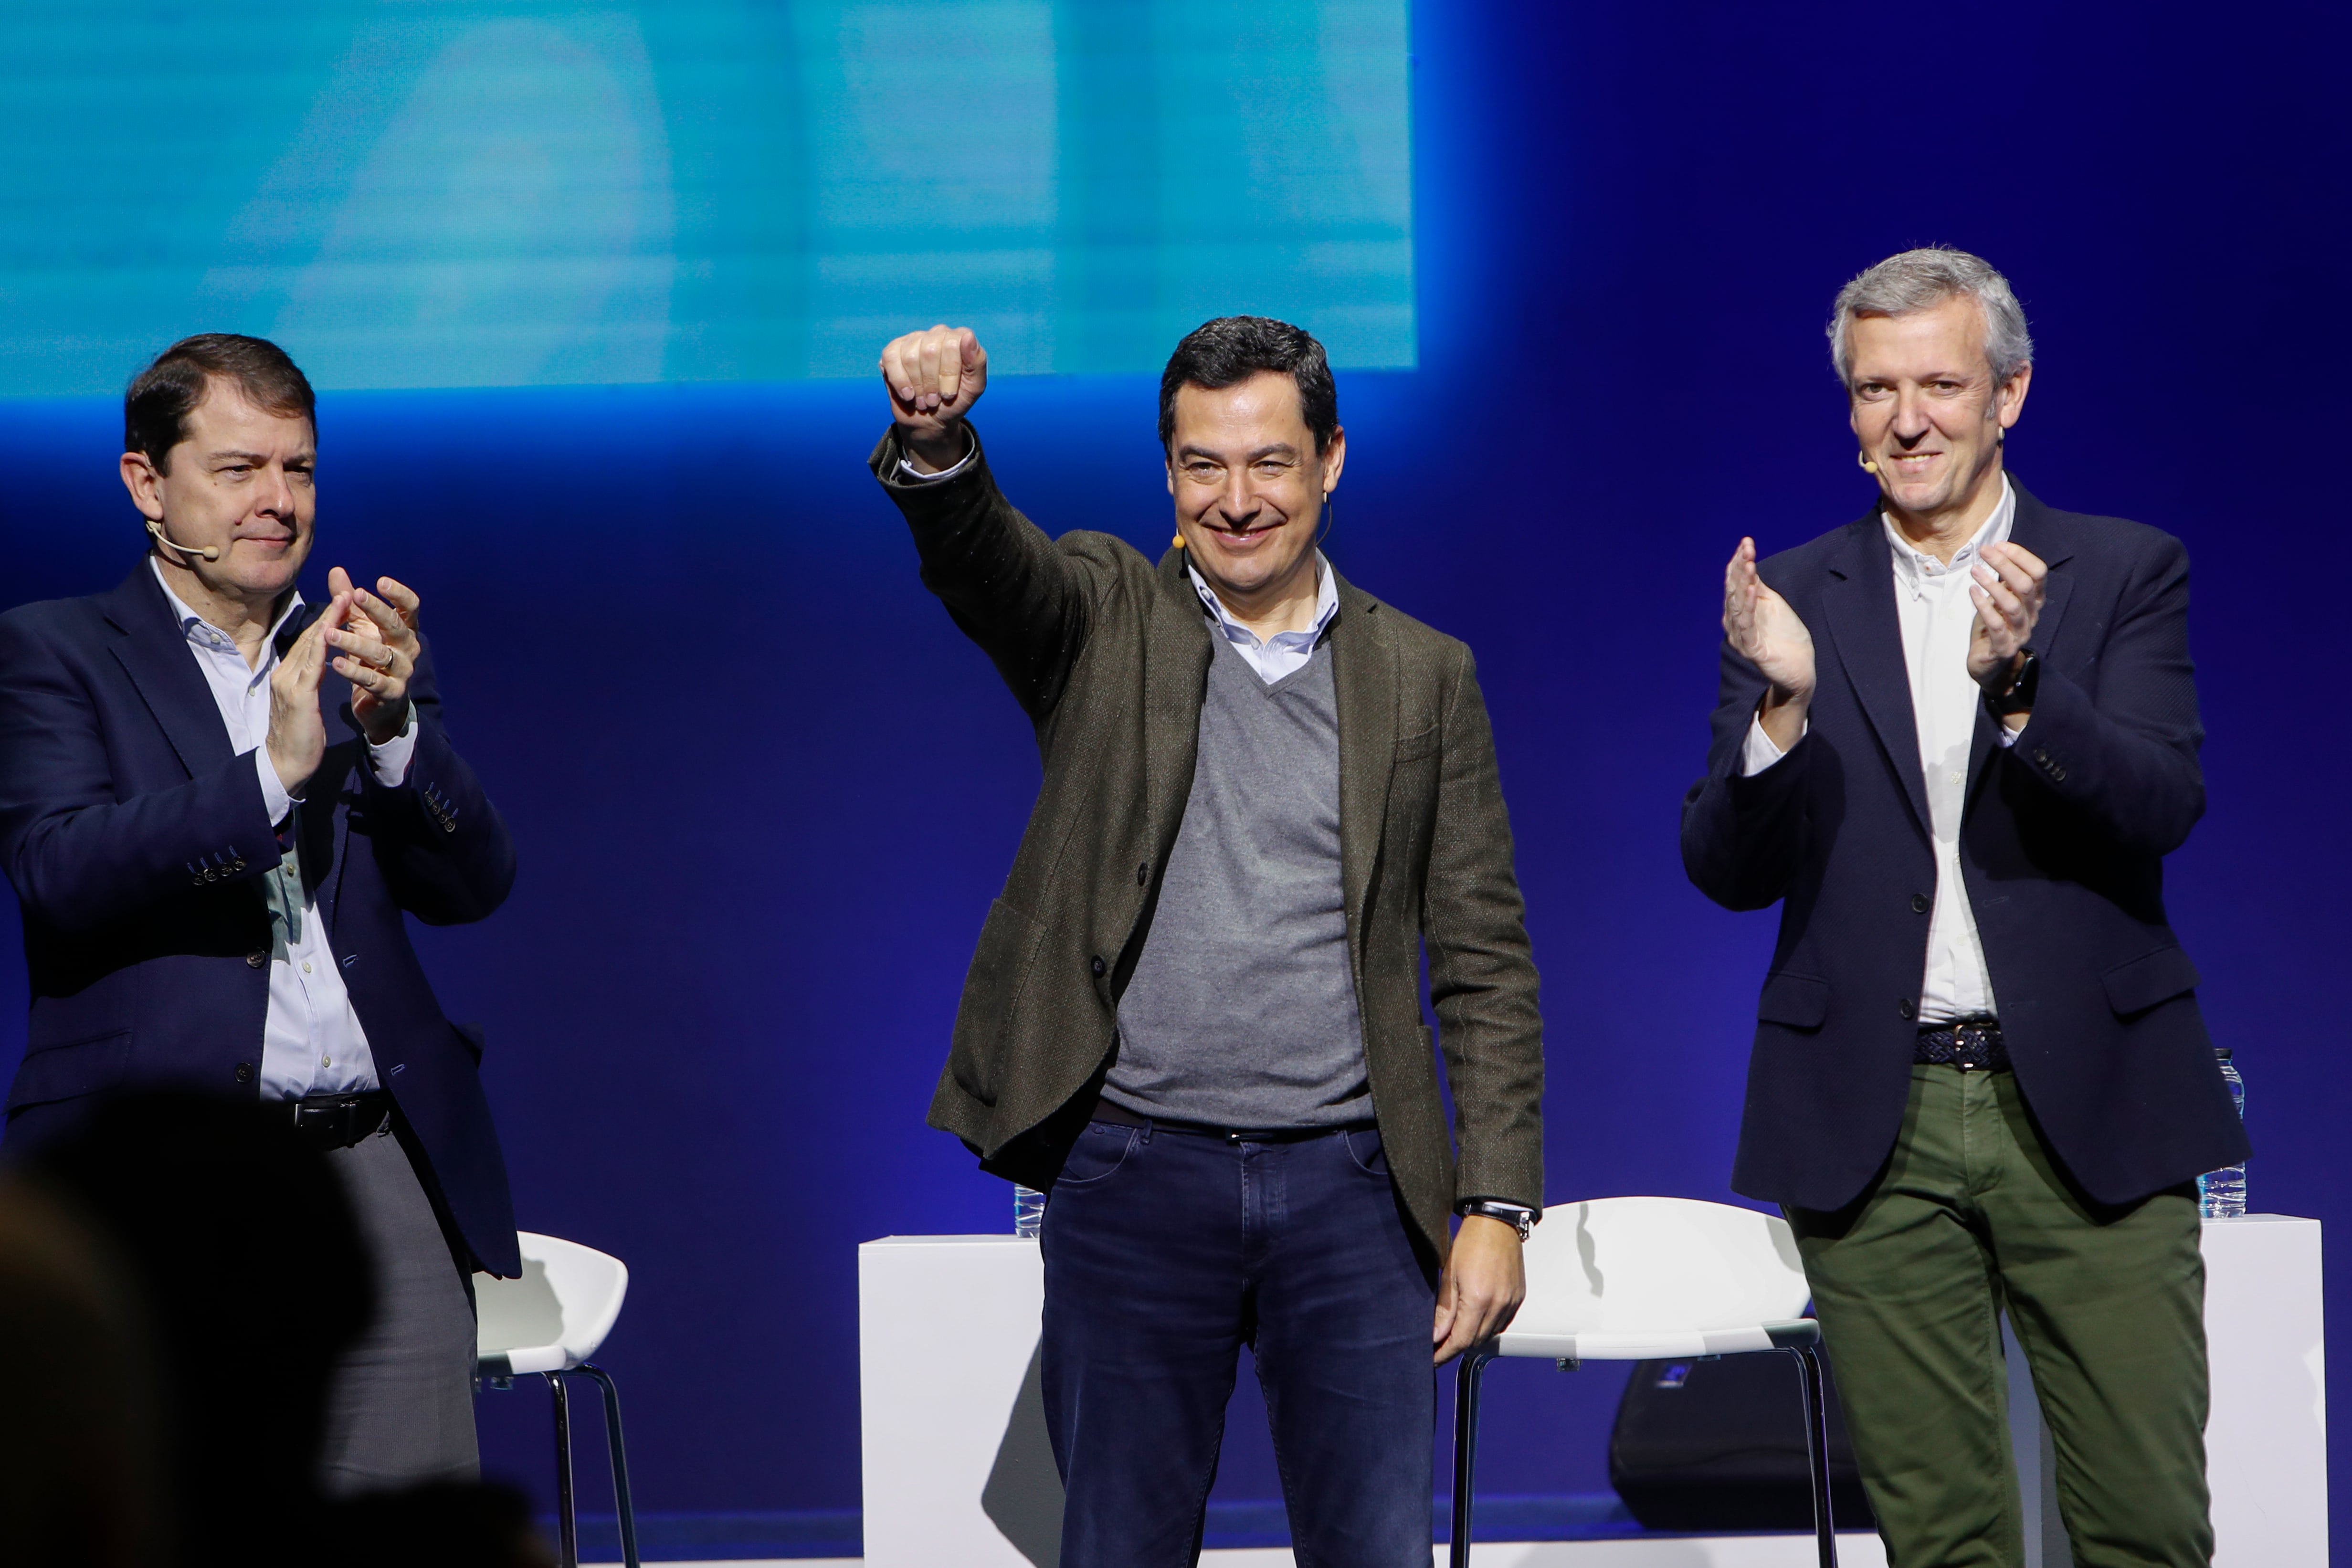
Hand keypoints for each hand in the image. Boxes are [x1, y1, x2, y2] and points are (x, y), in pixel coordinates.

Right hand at [266, 592, 349, 796]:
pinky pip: (312, 666)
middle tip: (346, 590)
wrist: (285, 763)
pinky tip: (332, 631)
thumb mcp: (304, 701)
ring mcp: (289, 683)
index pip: (310, 642)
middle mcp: (285, 673)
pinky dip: (322, 647)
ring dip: (328, 622)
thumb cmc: (299, 734)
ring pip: (311, 646)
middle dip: (329, 613)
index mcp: (288, 674)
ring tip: (344, 600)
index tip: (342, 601)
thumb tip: (316, 665)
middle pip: (310, 637)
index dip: (326, 620)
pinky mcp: (298, 696)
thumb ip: (308, 680)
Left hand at [327, 568, 420, 744]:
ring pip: (380, 654)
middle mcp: (409, 648)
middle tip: (356, 595)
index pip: (411, 608)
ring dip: (354, 643)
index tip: (380, 581)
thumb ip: (349, 601)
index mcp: (405, 629)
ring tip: (329, 634)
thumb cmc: (370, 658)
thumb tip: (336, 570)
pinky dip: (353, 672)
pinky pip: (373, 680)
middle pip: (396, 626)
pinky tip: (335, 663)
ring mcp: (403, 671)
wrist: (381, 703)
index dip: (399, 594)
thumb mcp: (360, 627)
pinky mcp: (392, 692)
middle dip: (377, 610)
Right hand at [880, 325, 986, 471]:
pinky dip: (899, 382)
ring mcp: (914, 340)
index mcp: (959, 338)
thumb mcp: (974, 387)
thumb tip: (968, 337)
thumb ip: (977, 362)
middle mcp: (936, 333)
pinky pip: (890, 358)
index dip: (949, 374)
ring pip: (910, 357)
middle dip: (931, 383)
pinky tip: (908, 394)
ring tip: (922, 400)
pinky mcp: (893, 350)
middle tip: (934, 400)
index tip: (949, 394)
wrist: (931, 420)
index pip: (952, 344)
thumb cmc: (955, 401)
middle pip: (929, 351)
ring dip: (917, 386)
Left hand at [1433, 1215, 1526, 1364]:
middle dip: (1457, 1346)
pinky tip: (1477, 1320)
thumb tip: (1437, 1335)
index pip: (1461, 1340)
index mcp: (1479, 1299)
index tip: (1434, 1358)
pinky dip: (1488, 1327)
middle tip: (1440, 1346)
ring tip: (1455, 1333)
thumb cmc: (1472, 1242)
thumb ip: (1444, 1309)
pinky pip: (1503, 1323)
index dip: (1445, 1353)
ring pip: (1491, 1334)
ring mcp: (1511, 1302)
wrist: (1497, 1223)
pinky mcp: (1518, 1298)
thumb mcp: (1449, 1275)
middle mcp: (1499, 1304)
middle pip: (1476, 1341)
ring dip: (1473, 1337)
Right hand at [1724, 538, 1814, 747]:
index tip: (1746, 543)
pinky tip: (1753, 590)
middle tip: (1746, 547)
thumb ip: (1759, 588)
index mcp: (1741, 611)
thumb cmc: (1786, 638)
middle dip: (1740, 567)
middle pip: (1734, 591)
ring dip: (1743, 583)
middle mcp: (1735, 623)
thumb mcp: (1773, 606)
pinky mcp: (1752, 650)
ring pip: (1737, 606)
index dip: (1739, 562)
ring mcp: (1742, 637)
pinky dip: (1749, 606)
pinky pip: (1747, 626)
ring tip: (1749, 563)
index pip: (1735, 583)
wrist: (1799, 670)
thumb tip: (1748, 564)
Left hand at [1968, 541, 2046, 690]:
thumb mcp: (2000, 599)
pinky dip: (1983, 606)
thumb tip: (1997, 551)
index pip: (2038, 572)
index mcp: (2034, 600)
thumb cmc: (1994, 626)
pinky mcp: (2004, 647)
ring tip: (1974, 570)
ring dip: (1992, 584)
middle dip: (2005, 564)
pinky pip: (1997, 625)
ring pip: (2012, 604)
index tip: (1998, 545)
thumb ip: (2004, 580)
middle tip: (1984, 551)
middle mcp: (2031, 614)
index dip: (2020, 556)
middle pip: (2025, 584)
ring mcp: (2020, 632)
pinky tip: (1972, 591)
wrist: (1990, 664)